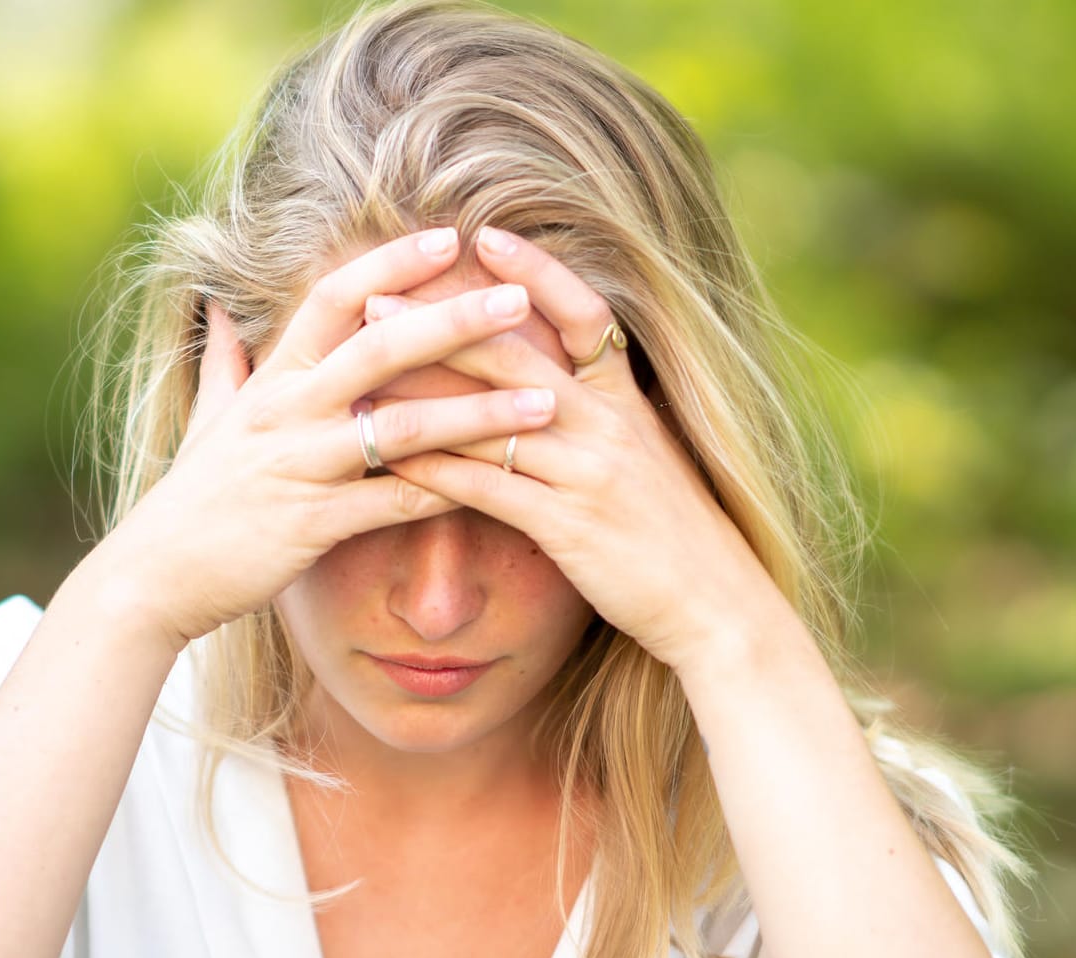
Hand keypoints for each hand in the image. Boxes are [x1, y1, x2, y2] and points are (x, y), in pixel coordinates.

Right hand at [105, 228, 562, 645]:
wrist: (154, 576)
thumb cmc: (190, 496)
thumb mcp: (206, 418)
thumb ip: (225, 361)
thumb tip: (219, 307)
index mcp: (269, 379)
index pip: (332, 299)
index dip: (390, 263)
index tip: (449, 238)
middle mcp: (285, 412)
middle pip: (378, 348)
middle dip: (453, 320)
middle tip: (518, 299)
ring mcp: (299, 466)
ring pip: (399, 426)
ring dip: (476, 412)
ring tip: (543, 400)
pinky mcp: (312, 524)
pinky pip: (393, 502)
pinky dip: (447, 492)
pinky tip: (502, 486)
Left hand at [378, 226, 788, 672]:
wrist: (716, 603)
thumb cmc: (674, 530)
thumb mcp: (646, 454)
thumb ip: (600, 413)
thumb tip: (549, 382)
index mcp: (628, 400)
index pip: (585, 315)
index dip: (538, 272)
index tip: (486, 235)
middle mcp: (608, 426)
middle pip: (516, 358)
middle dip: (441, 326)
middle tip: (377, 298)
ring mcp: (587, 474)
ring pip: (490, 422)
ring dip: (418, 397)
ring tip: (359, 378)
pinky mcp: (568, 527)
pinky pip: (488, 489)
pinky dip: (435, 471)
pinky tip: (390, 460)